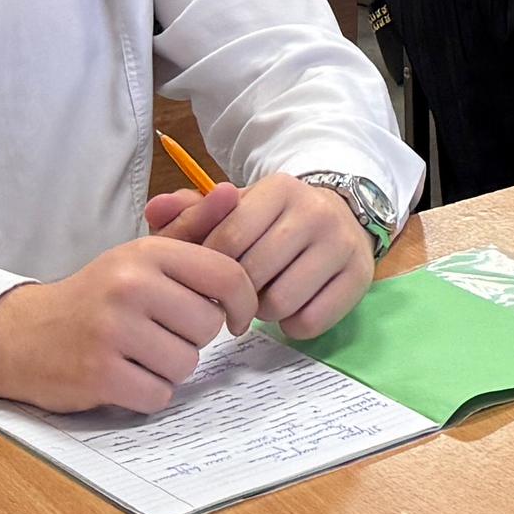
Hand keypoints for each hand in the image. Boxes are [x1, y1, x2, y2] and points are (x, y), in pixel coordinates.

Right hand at [0, 230, 258, 413]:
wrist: (25, 333)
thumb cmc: (97, 296)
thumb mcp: (141, 255)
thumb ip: (193, 226)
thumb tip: (232, 192)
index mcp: (147, 254)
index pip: (227, 275)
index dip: (243, 302)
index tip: (234, 317)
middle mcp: (130, 286)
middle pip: (207, 327)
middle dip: (193, 337)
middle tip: (162, 332)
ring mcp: (112, 332)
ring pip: (185, 364)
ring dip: (170, 368)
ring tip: (141, 354)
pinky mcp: (99, 375)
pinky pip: (158, 395)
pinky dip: (148, 393)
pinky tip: (126, 376)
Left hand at [149, 173, 375, 337]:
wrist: (340, 218)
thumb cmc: (274, 221)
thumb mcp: (238, 208)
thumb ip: (193, 210)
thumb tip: (154, 211)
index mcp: (279, 189)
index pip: (229, 238)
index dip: (211, 269)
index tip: (208, 280)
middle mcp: (314, 212)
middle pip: (252, 275)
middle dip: (235, 294)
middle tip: (235, 296)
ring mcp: (341, 244)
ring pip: (280, 302)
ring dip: (263, 312)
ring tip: (264, 298)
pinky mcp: (359, 278)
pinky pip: (309, 321)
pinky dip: (292, 324)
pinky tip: (291, 307)